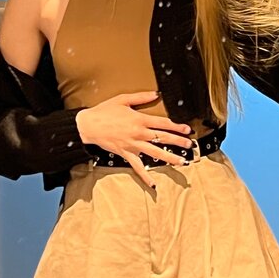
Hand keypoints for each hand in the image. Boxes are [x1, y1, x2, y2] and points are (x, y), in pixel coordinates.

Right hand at [75, 92, 194, 188]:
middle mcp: (138, 133)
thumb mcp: (123, 99)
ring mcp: (133, 145)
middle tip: (190, 145)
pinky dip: (145, 176)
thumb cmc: (104, 111)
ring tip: (182, 162)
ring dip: (169, 158)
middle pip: (162, 138)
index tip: (187, 129)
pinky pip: (137, 166)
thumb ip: (141, 97)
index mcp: (139, 119)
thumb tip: (156, 94)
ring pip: (155, 153)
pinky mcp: (126, 154)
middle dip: (178, 142)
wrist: (89, 125)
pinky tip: (153, 184)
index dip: (176, 126)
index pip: (163, 123)